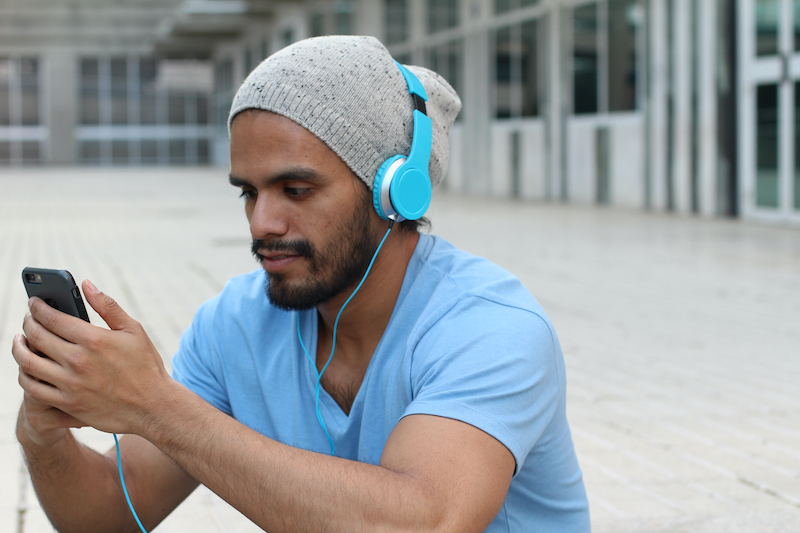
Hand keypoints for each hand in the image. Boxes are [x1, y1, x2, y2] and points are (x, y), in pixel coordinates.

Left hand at [13, 280, 169, 435]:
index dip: (38, 308)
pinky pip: (33, 389)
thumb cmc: (145, 366)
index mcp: (94, 339)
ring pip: (28, 362)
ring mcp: (71, 384)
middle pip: (37, 336)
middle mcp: (78, 360)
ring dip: (18, 348)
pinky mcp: (68, 403)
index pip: (52, 318)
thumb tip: (86, 284)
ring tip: (20, 341)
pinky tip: (27, 368)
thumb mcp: (134, 330)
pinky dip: (24, 375)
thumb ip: (108, 306)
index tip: (34, 303)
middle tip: (28, 319)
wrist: (152, 406)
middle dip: (27, 323)